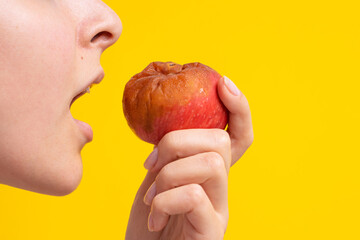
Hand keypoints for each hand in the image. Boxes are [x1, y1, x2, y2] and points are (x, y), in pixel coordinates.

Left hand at [125, 76, 252, 239]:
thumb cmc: (150, 220)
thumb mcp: (157, 179)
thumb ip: (170, 155)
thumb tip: (168, 126)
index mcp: (210, 173)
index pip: (238, 136)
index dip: (239, 108)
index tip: (223, 84)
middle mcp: (221, 189)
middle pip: (219, 141)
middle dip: (178, 142)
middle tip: (151, 165)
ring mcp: (220, 210)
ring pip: (211, 163)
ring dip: (170, 172)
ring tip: (152, 195)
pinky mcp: (212, 230)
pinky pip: (194, 195)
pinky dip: (166, 199)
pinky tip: (155, 217)